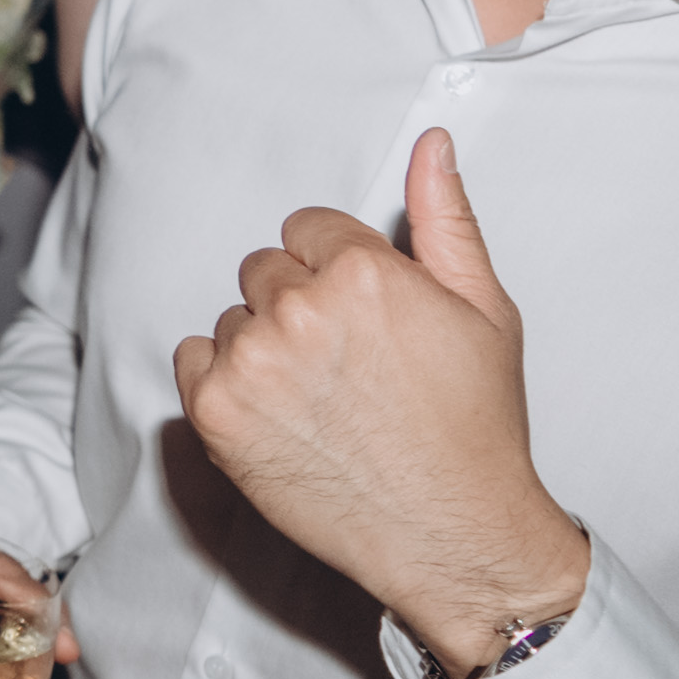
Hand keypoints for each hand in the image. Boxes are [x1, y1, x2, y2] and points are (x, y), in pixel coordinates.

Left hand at [168, 131, 584, 668]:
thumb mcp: (483, 310)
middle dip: (300, 306)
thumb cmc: (475, 426)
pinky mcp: (215, 414)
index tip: (365, 319)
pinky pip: (194, 362)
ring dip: (264, 348)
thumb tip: (432, 144)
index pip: (307, 228)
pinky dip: (226, 385)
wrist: (454, 535)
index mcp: (362, 271)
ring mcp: (250, 364)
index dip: (338, 273)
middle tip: (350, 367)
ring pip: (233, 320)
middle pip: (265, 271)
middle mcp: (297, 310)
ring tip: (323, 401)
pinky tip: (282, 418)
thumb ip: (445, 218)